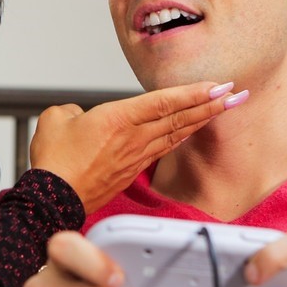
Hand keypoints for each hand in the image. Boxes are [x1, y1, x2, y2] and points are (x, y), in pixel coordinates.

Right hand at [29, 82, 244, 212]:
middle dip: (209, 105)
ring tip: (221, 109)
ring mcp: (134, 156)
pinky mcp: (131, 171)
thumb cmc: (54, 162)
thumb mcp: (55, 119)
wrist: (52, 199)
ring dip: (200, 120)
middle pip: (178, 117)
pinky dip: (179, 138)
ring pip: (174, 134)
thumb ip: (72, 111)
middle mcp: (133, 137)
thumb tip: (79, 116)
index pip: (164, 101)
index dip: (193, 93)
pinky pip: (162, 149)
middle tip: (234, 94)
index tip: (217, 86)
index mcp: (118, 119)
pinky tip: (189, 132)